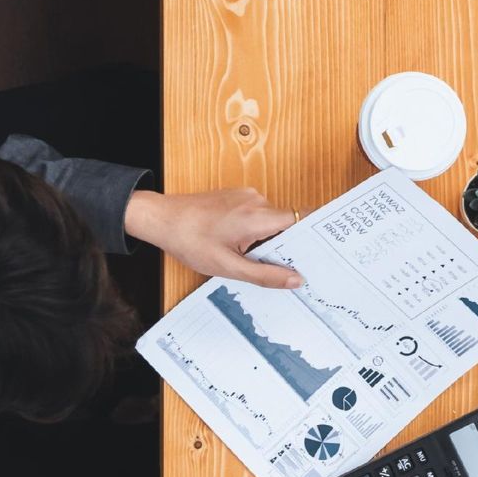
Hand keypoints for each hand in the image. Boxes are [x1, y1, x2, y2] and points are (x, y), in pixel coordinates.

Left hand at [125, 188, 301, 287]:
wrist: (160, 218)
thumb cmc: (189, 240)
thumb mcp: (228, 266)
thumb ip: (266, 275)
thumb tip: (295, 280)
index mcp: (257, 217)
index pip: (301, 220)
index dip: (311, 238)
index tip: (317, 255)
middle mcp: (256, 201)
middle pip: (288, 224)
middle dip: (286, 245)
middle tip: (283, 268)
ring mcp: (246, 196)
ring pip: (272, 221)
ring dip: (267, 239)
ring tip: (250, 256)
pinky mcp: (237, 196)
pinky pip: (258, 215)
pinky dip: (256, 231)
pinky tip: (240, 244)